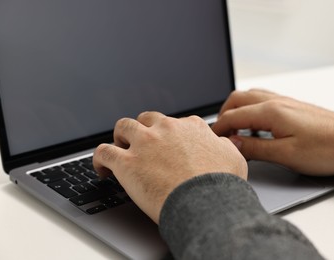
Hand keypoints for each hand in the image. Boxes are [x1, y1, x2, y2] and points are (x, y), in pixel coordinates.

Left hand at [93, 112, 246, 223]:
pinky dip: (99, 159)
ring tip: (120, 150)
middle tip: (142, 145)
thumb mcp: (233, 158)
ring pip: (123, 127)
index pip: (174, 122)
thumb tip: (220, 143)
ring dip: (120, 137)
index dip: (168, 133)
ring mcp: (145, 144)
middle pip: (146, 119)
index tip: (166, 144)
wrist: (205, 202)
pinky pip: (103, 152)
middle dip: (143, 129)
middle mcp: (166, 130)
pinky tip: (102, 169)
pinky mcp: (127, 162)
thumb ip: (223, 145)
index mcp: (189, 127)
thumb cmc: (221, 184)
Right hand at [212, 89, 333, 175]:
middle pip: (238, 99)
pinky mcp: (292, 106)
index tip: (211, 140)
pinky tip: (256, 127)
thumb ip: (255, 148)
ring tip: (236, 131)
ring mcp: (285, 102)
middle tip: (221, 134)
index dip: (218, 128)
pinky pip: (263, 101)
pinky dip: (251, 110)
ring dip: (237, 110)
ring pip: (250, 97)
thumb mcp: (285, 154)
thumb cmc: (326, 149)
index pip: (233, 116)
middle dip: (224, 115)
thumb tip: (232, 144)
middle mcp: (276, 101)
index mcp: (271, 112)